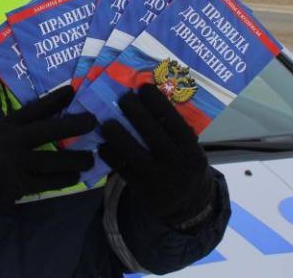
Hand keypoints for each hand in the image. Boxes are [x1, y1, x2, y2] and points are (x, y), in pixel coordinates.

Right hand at [0, 86, 95, 224]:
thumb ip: (16, 126)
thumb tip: (46, 116)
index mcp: (5, 126)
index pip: (33, 109)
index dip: (54, 99)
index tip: (72, 90)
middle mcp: (11, 141)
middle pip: (48, 131)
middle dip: (74, 125)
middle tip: (93, 122)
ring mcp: (15, 164)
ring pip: (53, 160)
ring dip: (75, 160)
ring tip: (90, 159)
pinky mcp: (18, 185)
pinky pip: (48, 182)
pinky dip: (63, 180)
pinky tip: (75, 178)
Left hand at [99, 85, 214, 229]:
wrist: (189, 205)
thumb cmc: (186, 165)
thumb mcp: (190, 150)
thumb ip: (175, 131)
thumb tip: (151, 101)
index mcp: (190, 148)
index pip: (174, 121)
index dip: (158, 103)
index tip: (144, 87)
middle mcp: (177, 162)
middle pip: (153, 133)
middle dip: (136, 113)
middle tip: (123, 97)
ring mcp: (159, 178)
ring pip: (134, 153)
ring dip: (118, 135)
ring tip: (106, 122)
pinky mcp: (143, 190)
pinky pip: (123, 171)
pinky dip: (111, 157)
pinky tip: (102, 145)